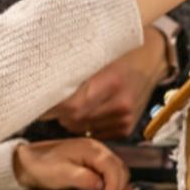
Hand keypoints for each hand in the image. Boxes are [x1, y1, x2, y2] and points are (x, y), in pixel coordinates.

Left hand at [13, 138, 127, 189]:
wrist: (28, 162)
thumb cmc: (44, 167)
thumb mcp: (63, 174)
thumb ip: (85, 179)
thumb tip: (102, 186)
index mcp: (92, 149)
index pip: (113, 168)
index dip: (113, 187)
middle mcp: (98, 149)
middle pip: (119, 169)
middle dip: (116, 187)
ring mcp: (96, 154)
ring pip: (117, 171)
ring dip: (116, 186)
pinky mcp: (92, 162)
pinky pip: (110, 172)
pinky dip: (113, 184)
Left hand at [48, 27, 166, 138]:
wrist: (151, 61)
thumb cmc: (120, 55)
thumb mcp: (99, 56)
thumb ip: (77, 71)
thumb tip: (46, 85)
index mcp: (110, 82)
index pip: (72, 105)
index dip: (53, 107)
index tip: (38, 102)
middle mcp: (120, 103)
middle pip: (75, 119)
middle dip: (59, 114)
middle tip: (50, 103)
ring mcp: (125, 118)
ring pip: (83, 128)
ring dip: (71, 120)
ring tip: (69, 105)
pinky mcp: (127, 128)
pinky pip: (96, 134)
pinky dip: (86, 126)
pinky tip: (86, 112)